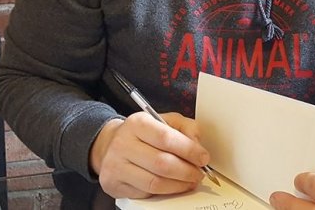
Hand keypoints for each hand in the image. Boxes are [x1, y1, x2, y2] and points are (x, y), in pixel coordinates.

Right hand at [89, 112, 209, 198]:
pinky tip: (173, 186)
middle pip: (161, 164)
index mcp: (137, 123)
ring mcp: (115, 166)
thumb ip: (186, 127)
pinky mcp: (114, 185)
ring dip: (178, 185)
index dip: (189, 150)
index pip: (166, 138)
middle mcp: (123, 144)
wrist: (111, 144)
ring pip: (154, 183)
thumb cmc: (143, 132)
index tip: (203, 157)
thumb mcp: (164, 120)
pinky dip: (164, 192)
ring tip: (190, 181)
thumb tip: (198, 145)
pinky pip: (145, 194)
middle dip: (187, 171)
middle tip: (199, 173)